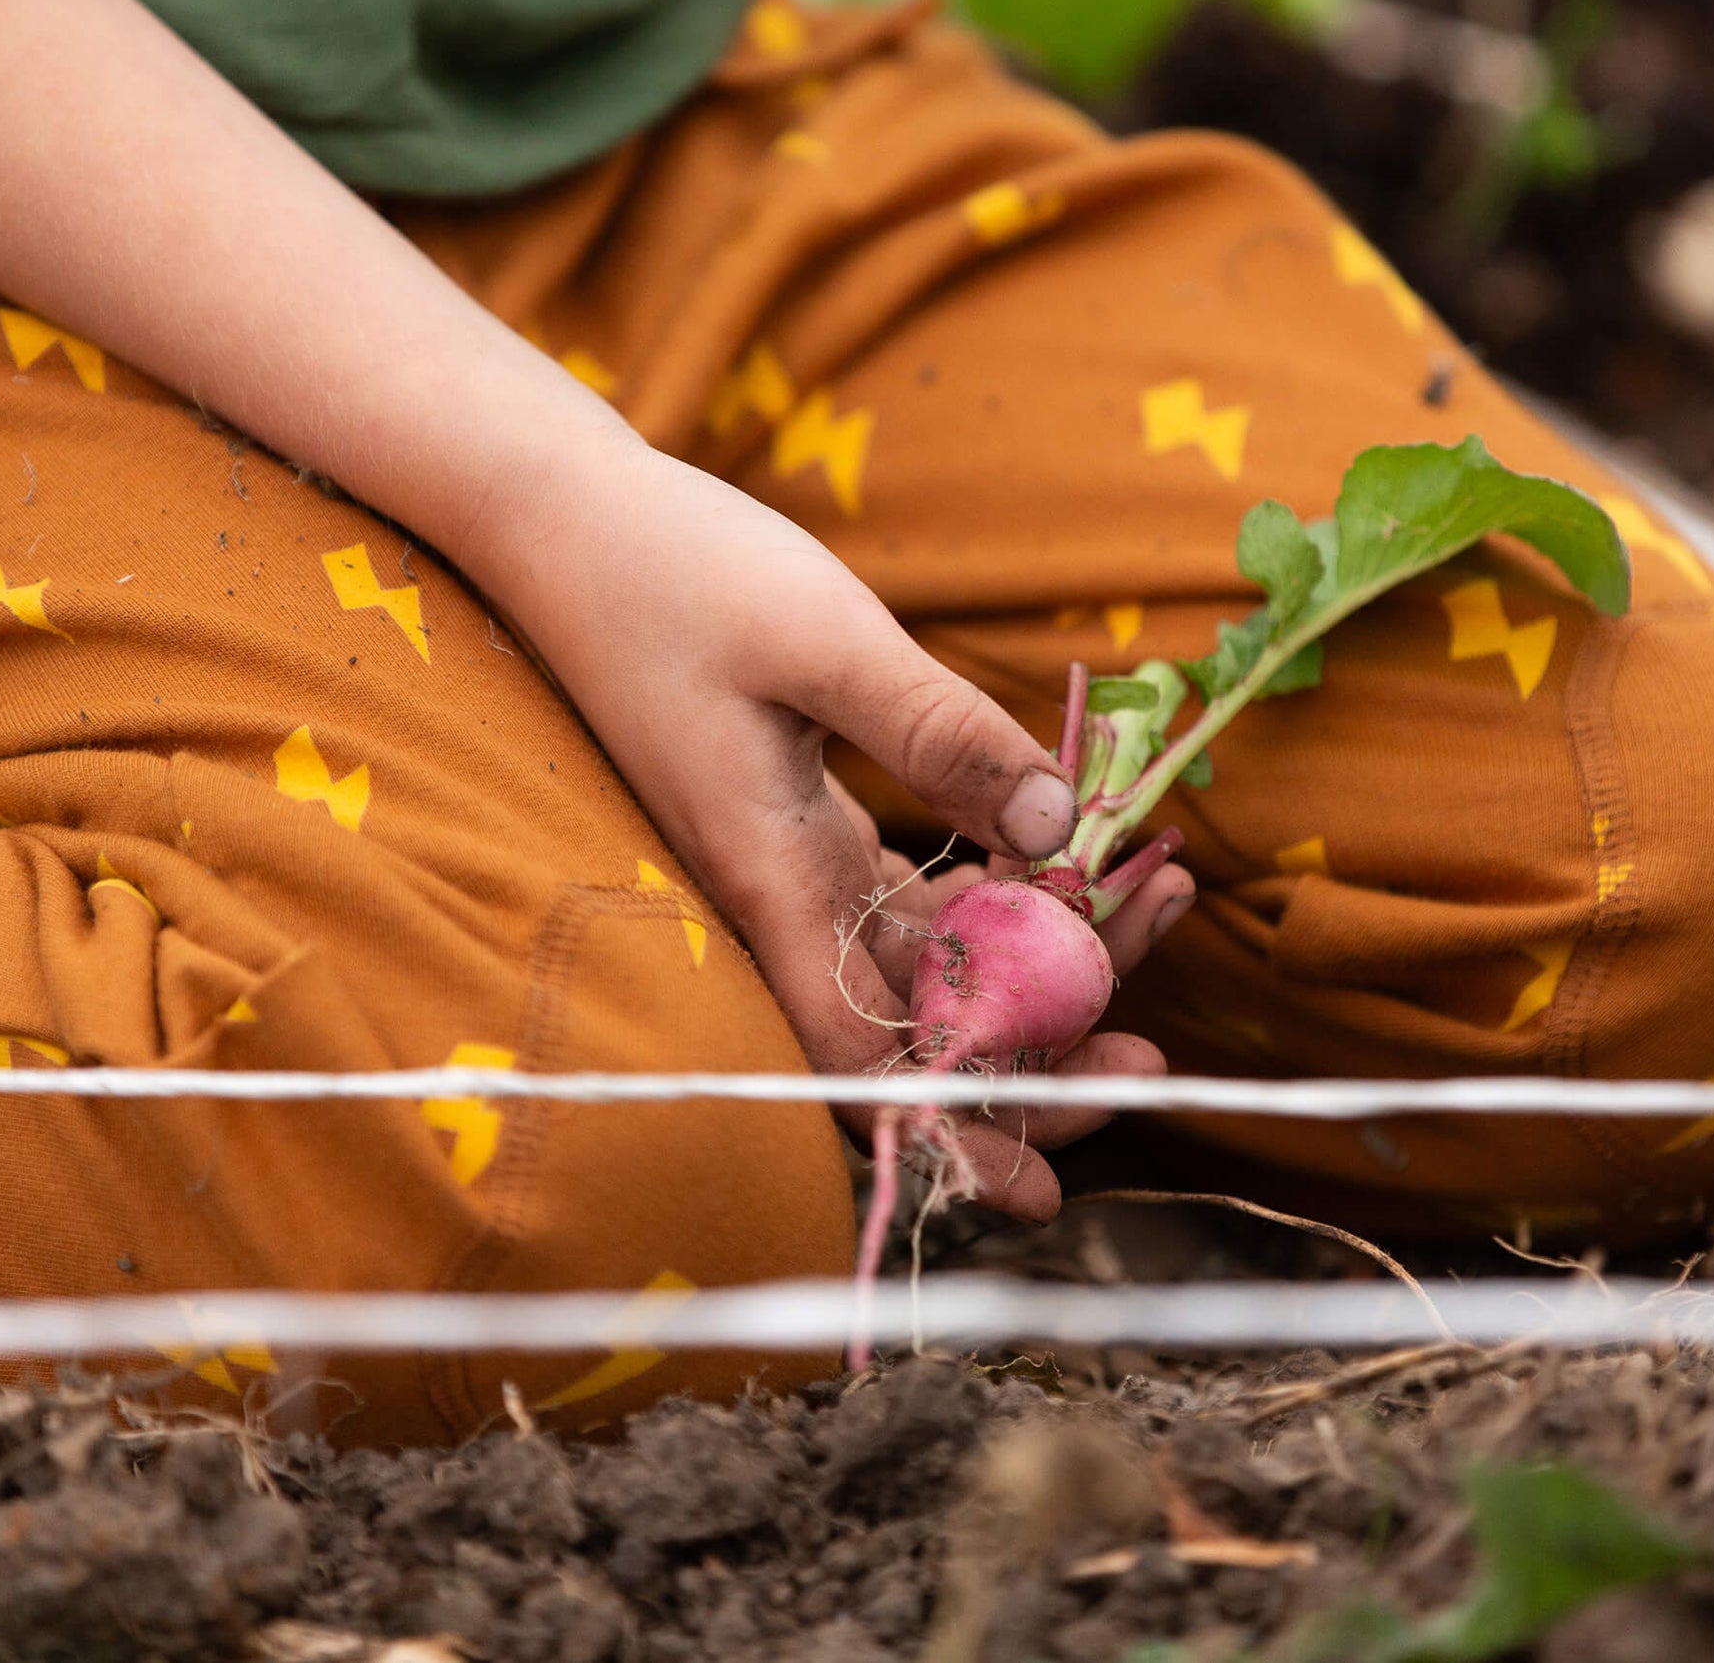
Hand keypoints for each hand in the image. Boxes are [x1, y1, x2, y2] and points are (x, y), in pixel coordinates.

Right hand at [474, 426, 1182, 1219]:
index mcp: (771, 879)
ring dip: (1034, 953)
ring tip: (1150, 903)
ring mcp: (786, 861)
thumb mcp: (826, 642)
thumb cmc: (675, 573)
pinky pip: (903, 894)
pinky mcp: (796, 819)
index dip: (949, 1133)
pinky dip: (987, 889)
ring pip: (923, 957)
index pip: (861, 1059)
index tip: (1044, 1188)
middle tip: (1148, 1050)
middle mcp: (777, 894)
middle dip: (1033, 1052)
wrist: (563, 524)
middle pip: (911, 1027)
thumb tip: (1059, 832)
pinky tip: (1058, 852)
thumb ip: (943, 736)